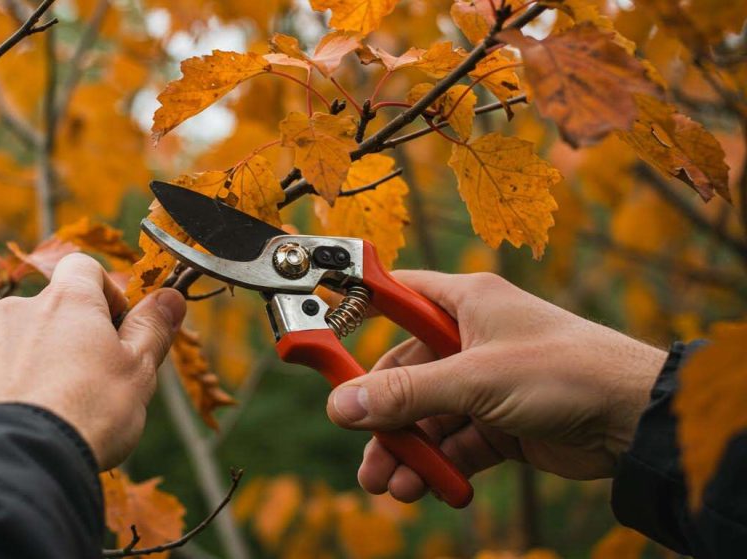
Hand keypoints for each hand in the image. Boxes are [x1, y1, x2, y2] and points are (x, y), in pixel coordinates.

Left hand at [0, 253, 186, 469]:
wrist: (19, 463)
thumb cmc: (90, 412)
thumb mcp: (138, 372)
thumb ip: (152, 329)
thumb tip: (171, 296)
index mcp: (66, 303)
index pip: (83, 269)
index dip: (101, 294)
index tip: (113, 329)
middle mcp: (14, 312)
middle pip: (42, 313)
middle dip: (59, 340)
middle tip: (79, 385)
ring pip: (3, 347)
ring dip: (20, 367)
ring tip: (39, 414)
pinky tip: (3, 427)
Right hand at [326, 272, 666, 501]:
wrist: (635, 420)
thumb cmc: (566, 371)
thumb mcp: (475, 379)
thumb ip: (407, 395)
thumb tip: (342, 407)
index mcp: (465, 302)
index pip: (396, 297)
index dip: (358, 314)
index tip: (324, 342)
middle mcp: (471, 338)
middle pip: (405, 372)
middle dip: (383, 415)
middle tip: (363, 451)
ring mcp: (486, 382)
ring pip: (428, 415)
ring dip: (408, 450)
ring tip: (391, 486)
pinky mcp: (501, 422)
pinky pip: (455, 443)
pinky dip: (439, 465)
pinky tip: (426, 488)